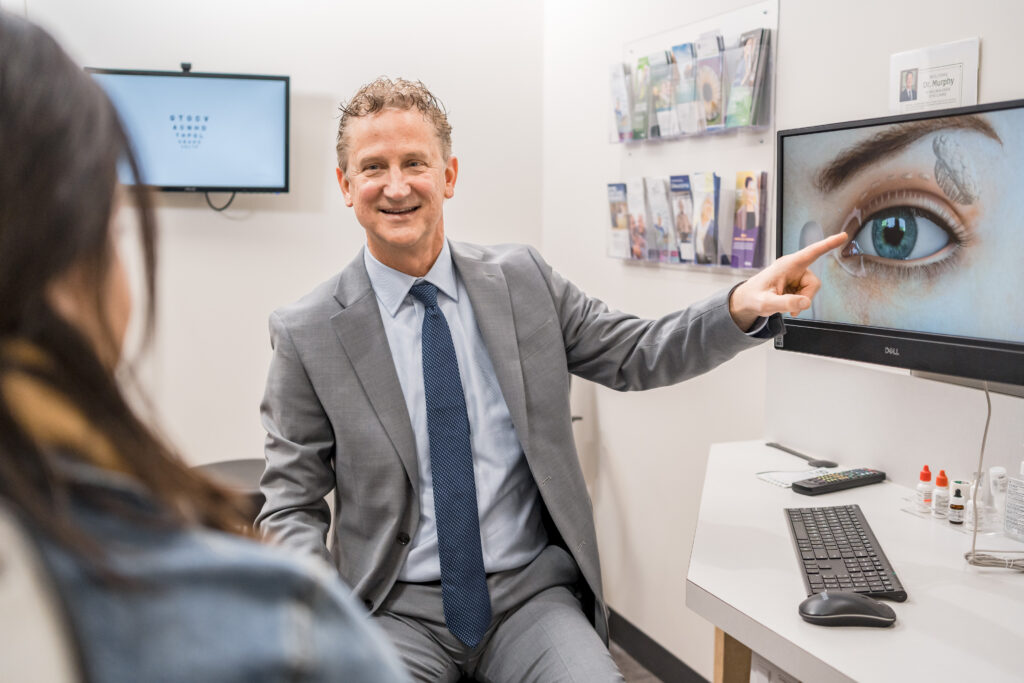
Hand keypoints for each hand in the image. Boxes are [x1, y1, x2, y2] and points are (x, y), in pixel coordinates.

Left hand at [729, 232, 847, 330]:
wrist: (747, 301)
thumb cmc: (753, 297)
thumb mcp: (766, 303)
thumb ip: (785, 303)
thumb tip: (805, 302)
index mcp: (787, 265)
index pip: (811, 252)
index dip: (828, 244)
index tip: (843, 236)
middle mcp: (793, 268)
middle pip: (814, 283)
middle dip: (805, 298)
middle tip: (791, 309)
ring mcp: (795, 276)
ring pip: (811, 290)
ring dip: (800, 301)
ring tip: (784, 304)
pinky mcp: (796, 283)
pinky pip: (806, 294)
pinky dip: (798, 302)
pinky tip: (786, 302)